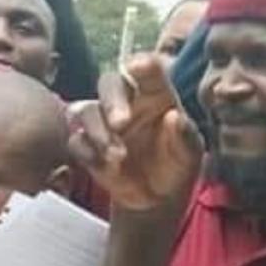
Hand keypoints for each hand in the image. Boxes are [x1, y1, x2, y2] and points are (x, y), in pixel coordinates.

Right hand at [67, 55, 202, 212]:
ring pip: (86, 110)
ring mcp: (102, 122)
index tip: (139, 66)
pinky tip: (106, 168)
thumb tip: (176, 117)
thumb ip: (185, 135)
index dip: (142, 65)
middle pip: (109, 83)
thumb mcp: (190, 154)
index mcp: (155, 94)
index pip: (147, 71)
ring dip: (98, 131)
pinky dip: (88, 153)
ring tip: (118, 157)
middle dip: (112, 100)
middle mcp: (125, 101)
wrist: (157, 199)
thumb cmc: (176, 165)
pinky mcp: (86, 145)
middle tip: (120, 123)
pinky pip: (76, 141)